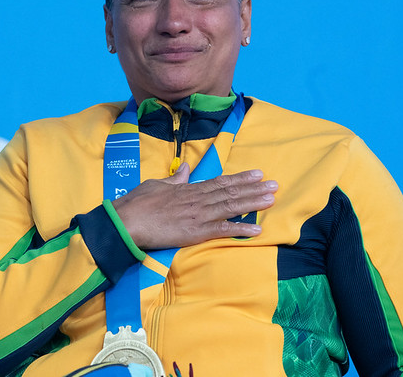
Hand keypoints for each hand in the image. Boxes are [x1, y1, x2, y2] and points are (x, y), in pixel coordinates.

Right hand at [112, 163, 275, 249]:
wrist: (127, 221)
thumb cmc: (137, 203)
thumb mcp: (157, 184)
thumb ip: (175, 179)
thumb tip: (186, 170)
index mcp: (188, 189)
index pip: (220, 182)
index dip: (240, 178)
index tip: (256, 174)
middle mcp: (197, 199)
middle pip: (230, 192)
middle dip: (254, 188)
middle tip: (274, 184)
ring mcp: (198, 215)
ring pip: (231, 207)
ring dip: (253, 203)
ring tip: (271, 199)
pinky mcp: (196, 231)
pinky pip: (222, 230)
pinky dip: (240, 229)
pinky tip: (256, 230)